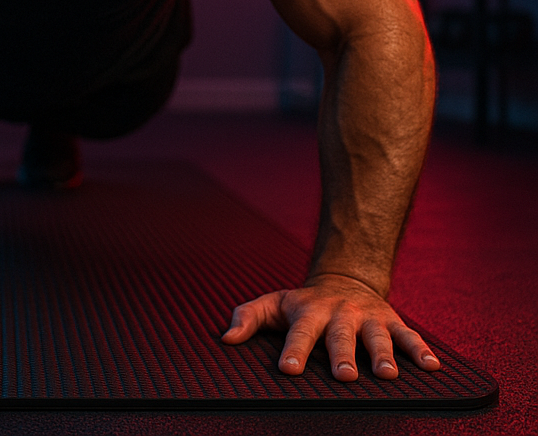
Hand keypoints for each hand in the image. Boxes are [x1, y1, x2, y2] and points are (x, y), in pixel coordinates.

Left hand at [221, 273, 441, 381]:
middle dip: (342, 355)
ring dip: (383, 355)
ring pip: (377, 337)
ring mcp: (368, 318)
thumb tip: (225, 339)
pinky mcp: (392, 321)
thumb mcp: (273, 304)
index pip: (299, 333)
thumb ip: (248, 317)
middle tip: (344, 377)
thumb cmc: (302, 304)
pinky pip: (409, 336)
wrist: (343, 279)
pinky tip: (432, 368)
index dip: (294, 351)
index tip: (289, 370)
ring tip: (387, 376)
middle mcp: (340, 314)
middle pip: (340, 336)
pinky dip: (421, 351)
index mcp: (308, 312)